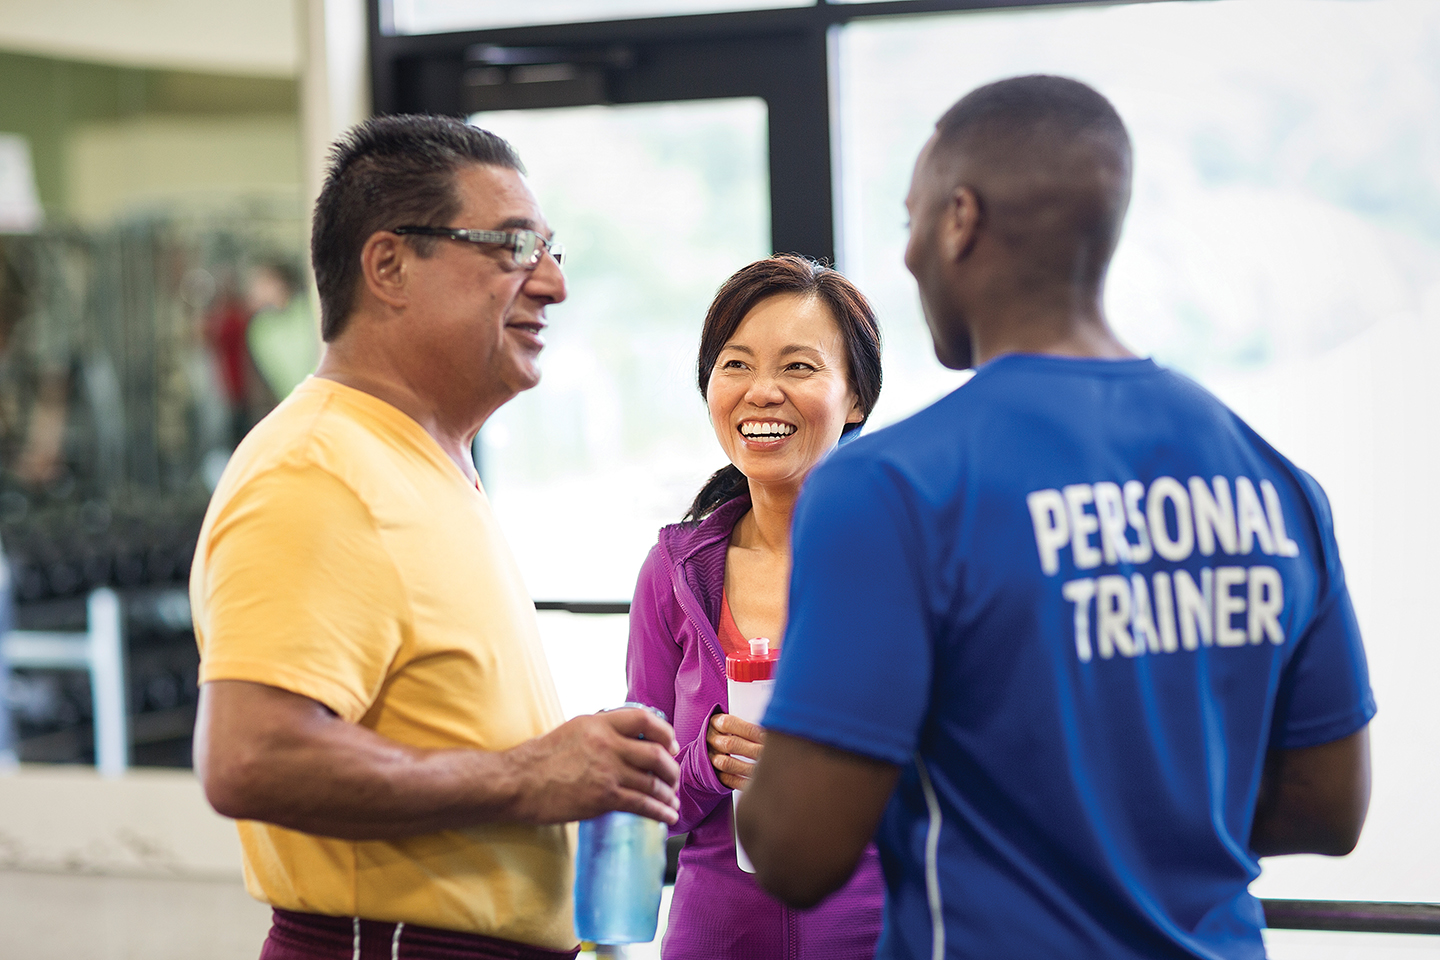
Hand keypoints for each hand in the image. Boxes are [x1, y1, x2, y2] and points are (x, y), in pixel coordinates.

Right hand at [509, 707, 681, 824]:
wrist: (516, 782)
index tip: (670, 745)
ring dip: (668, 793)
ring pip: (653, 781)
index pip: (644, 718)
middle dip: (670, 769)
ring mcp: (607, 770)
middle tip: (673, 779)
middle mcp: (607, 742)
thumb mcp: (572, 731)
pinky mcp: (604, 796)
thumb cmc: (538, 759)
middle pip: (655, 752)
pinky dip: (660, 811)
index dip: (664, 732)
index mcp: (598, 722)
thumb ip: (599, 732)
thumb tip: (622, 742)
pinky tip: (667, 817)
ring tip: (672, 802)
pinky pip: (643, 804)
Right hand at [707, 713, 765, 790]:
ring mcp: (709, 757)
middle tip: (770, 754)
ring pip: (725, 763)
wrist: (711, 746)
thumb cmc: (732, 733)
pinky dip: (740, 781)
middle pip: (730, 744)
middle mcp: (709, 739)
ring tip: (764, 769)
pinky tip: (755, 781)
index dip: (750, 730)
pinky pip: (725, 779)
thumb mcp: (735, 725)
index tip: (768, 737)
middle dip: (753, 750)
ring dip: (746, 767)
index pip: (730, 724)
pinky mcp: (712, 773)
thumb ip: (750, 728)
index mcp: (715, 723)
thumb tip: (774, 732)